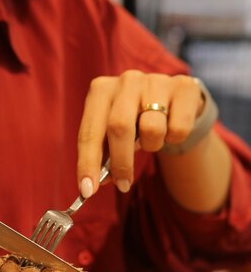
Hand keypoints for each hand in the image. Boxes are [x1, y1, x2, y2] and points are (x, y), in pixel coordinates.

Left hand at [77, 71, 203, 195]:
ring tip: (151, 140)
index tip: (87, 190)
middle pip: (119, 127)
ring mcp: (156, 81)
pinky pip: (178, 129)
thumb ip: (103, 155)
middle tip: (123, 185)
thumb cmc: (135, 120)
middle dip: (120, 163)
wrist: (174, 100)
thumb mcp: (113, 133)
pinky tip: (171, 127)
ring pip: (152, 130)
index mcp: (101, 91)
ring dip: (151, 146)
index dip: (87, 163)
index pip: (89, 131)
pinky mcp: (184, 88)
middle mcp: (127, 80)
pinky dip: (174, 138)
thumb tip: (93, 184)